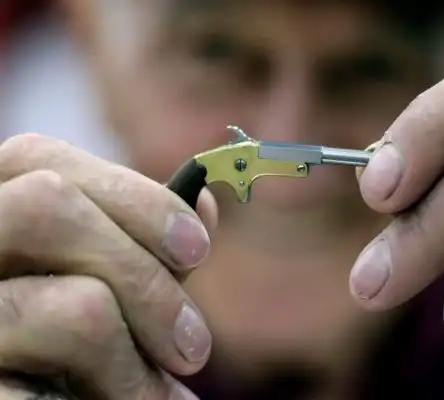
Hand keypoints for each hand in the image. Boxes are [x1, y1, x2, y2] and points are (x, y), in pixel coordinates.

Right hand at [0, 133, 216, 398]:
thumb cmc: (64, 354)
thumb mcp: (104, 288)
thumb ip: (142, 247)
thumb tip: (204, 202)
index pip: (41, 161)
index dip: (134, 194)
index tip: (198, 247)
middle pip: (48, 207)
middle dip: (144, 276)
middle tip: (193, 346)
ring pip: (76, 307)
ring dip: (138, 362)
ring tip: (160, 397)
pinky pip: (43, 392)